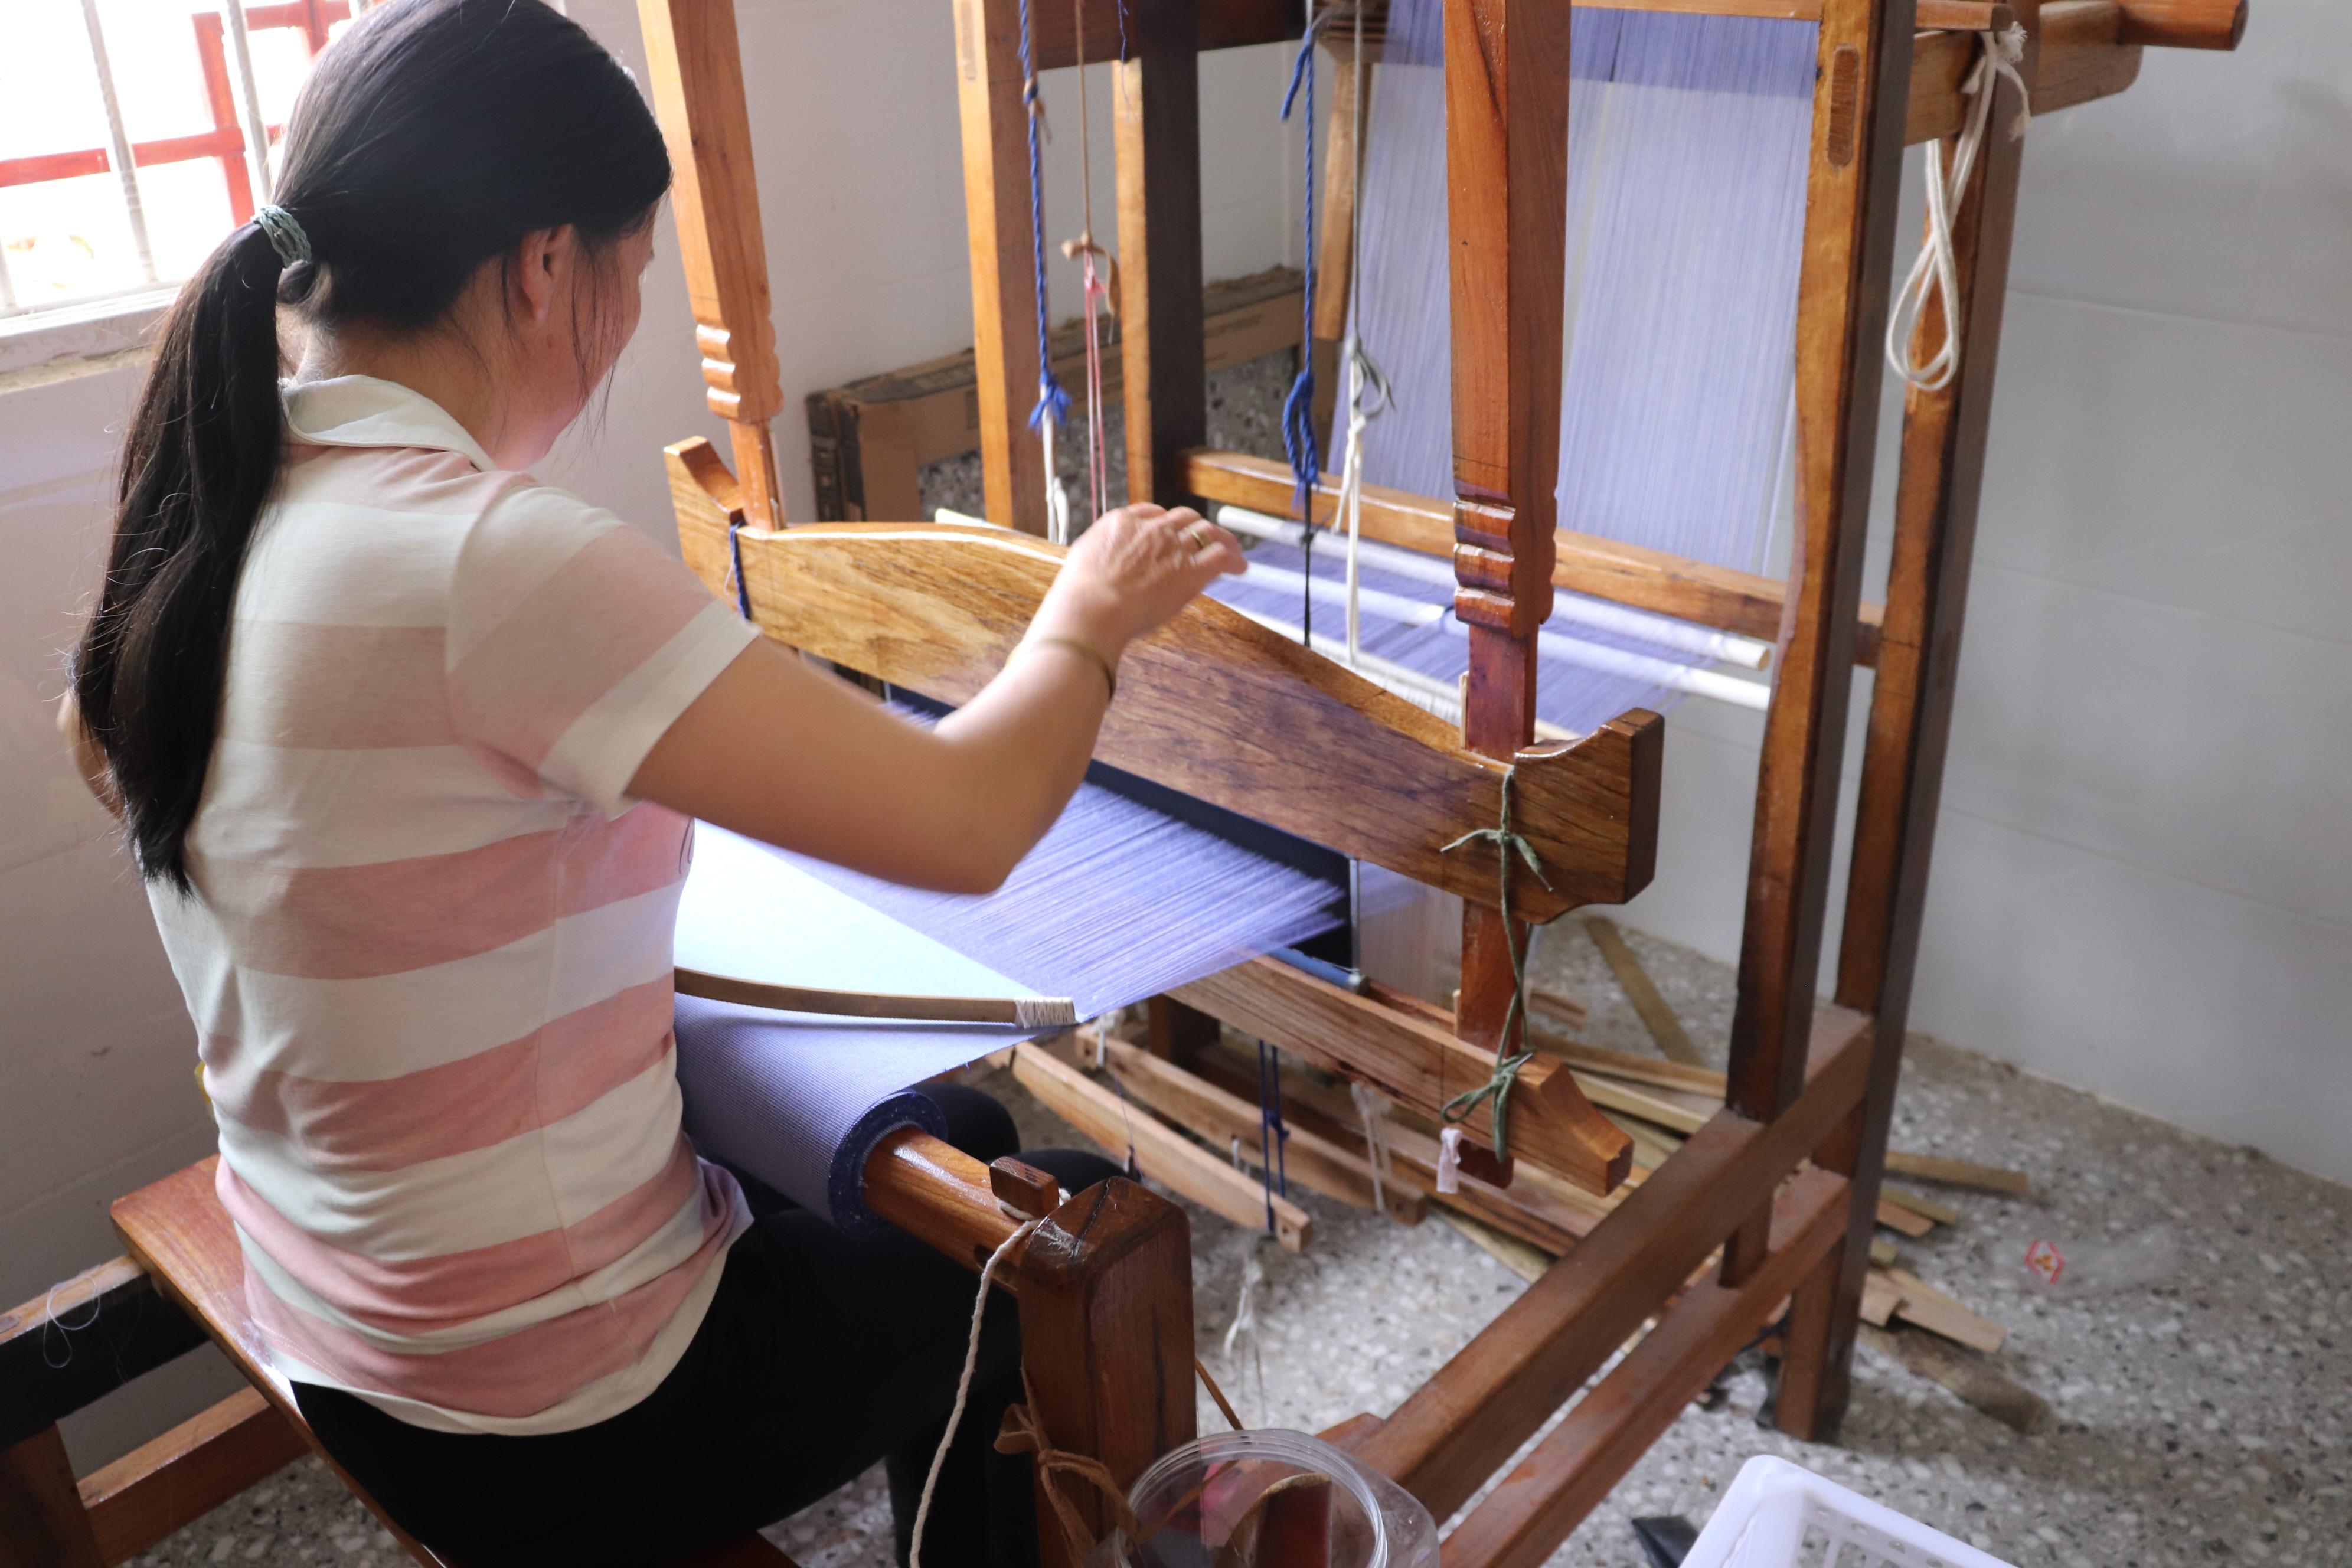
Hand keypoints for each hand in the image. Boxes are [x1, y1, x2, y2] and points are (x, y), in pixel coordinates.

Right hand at [1029, 503, 1245, 659]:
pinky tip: (1239, 567)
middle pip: (1183, 517)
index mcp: (1122, 522)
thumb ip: (1100, 555)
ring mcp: (1173, 547)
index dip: (1166, 523)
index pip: (1152, 512)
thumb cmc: (1080, 596)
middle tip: (1207, 539)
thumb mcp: (1083, 561)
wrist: (1091, 608)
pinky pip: (1220, 555)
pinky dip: (1233, 559)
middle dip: (1196, 527)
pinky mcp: (1191, 570)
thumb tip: (1102, 564)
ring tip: (1232, 551)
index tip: (1172, 533)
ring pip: (1206, 531)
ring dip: (1221, 540)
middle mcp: (1152, 528)